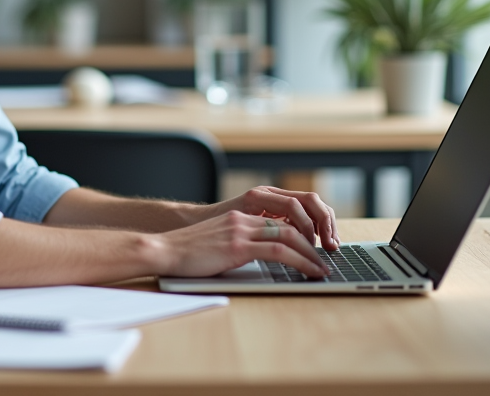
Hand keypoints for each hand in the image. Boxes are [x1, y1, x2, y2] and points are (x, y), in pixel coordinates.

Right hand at [156, 210, 328, 278]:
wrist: (163, 251)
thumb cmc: (186, 254)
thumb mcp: (218, 244)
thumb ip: (239, 245)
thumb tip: (261, 259)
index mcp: (239, 217)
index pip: (281, 220)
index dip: (302, 233)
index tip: (315, 248)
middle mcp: (243, 219)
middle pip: (291, 224)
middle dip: (314, 242)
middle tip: (326, 259)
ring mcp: (241, 231)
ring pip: (289, 236)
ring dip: (312, 254)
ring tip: (323, 269)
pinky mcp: (238, 246)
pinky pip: (279, 252)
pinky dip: (301, 261)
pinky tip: (310, 271)